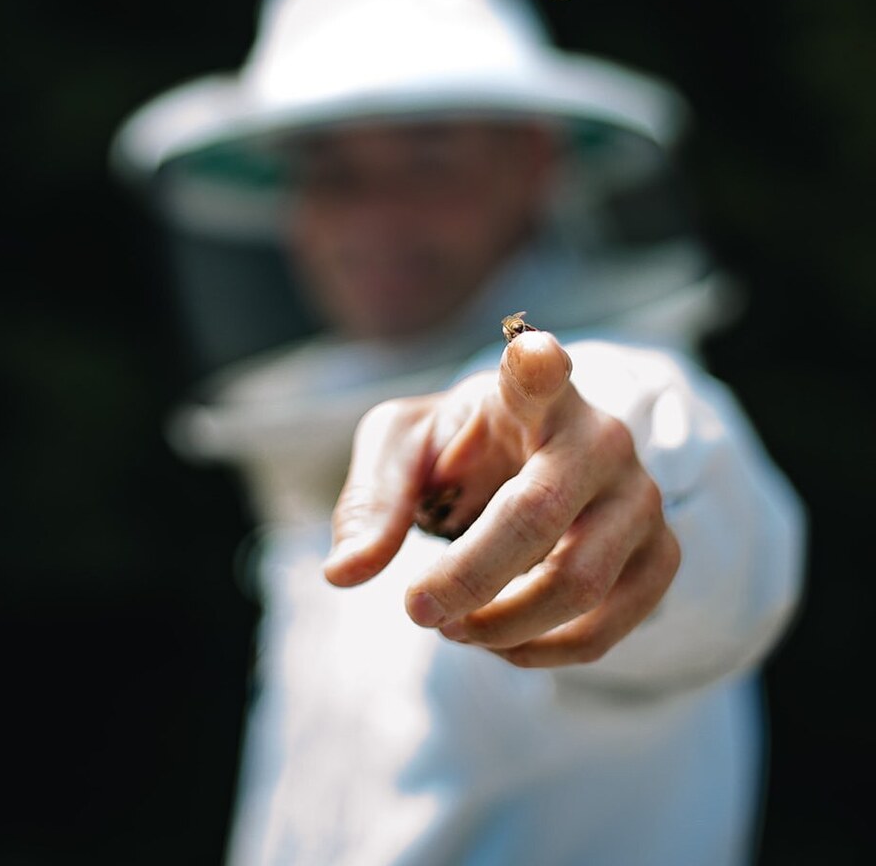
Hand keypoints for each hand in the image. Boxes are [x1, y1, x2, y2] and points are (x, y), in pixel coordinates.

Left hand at [323, 330, 679, 666]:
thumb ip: (373, 500)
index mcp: (532, 395)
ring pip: (579, 583)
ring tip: (451, 628)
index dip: (536, 365)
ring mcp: (640, 498)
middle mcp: (600, 438)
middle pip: (537, 515)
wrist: (527, 465)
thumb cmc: (460, 448)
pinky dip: (543, 650)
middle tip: (414, 610)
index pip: (540, 371)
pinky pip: (609, 627)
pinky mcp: (660, 555)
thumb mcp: (401, 451)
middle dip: (467, 577)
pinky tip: (499, 643)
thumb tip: (344, 574)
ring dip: (501, 624)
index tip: (530, 354)